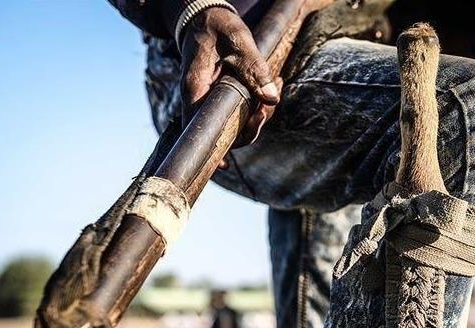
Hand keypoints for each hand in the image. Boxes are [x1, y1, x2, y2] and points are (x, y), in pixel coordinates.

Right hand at [179, 7, 280, 148]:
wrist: (205, 15)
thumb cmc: (217, 26)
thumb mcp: (238, 40)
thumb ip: (254, 68)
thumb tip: (272, 99)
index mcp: (195, 87)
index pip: (197, 127)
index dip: (211, 149)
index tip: (225, 165)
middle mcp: (198, 98)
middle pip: (222, 131)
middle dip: (251, 127)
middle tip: (268, 107)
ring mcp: (209, 99)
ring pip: (235, 123)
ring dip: (260, 113)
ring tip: (279, 84)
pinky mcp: (220, 96)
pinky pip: (240, 110)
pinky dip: (258, 103)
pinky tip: (275, 84)